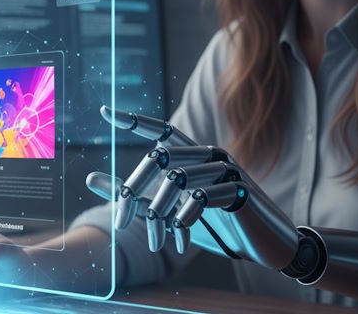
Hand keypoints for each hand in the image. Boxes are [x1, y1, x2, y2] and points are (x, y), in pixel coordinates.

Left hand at [87, 107, 301, 271]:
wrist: (267, 245)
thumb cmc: (217, 226)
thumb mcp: (169, 211)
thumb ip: (132, 195)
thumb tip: (90, 178)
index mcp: (193, 155)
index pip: (161, 130)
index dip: (133, 121)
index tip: (105, 112)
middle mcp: (208, 154)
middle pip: (159, 156)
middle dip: (134, 188)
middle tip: (119, 222)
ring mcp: (226, 169)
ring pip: (176, 180)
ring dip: (159, 213)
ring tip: (155, 240)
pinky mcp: (239, 190)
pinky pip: (201, 198)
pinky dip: (184, 218)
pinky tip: (180, 235)